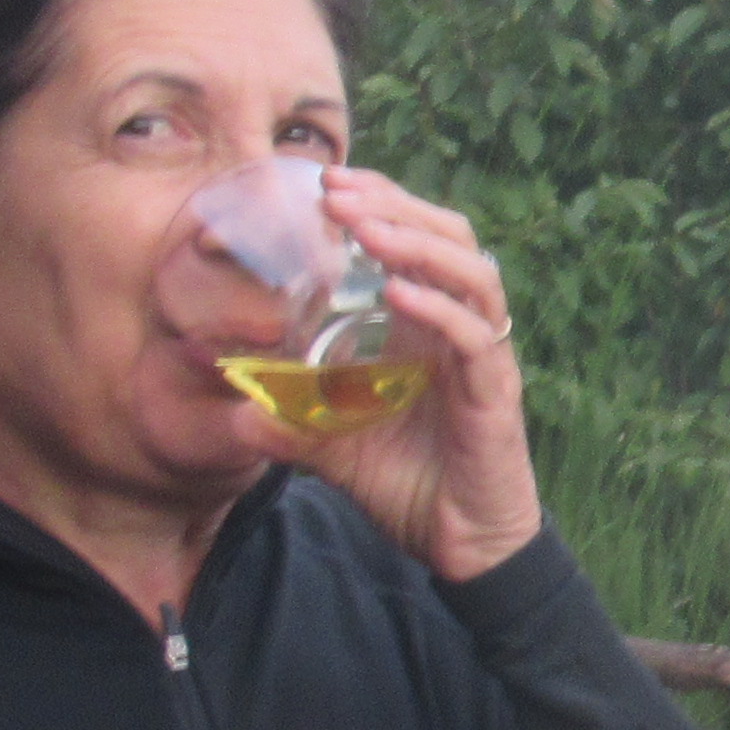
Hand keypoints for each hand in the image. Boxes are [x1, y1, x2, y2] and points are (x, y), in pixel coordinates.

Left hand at [271, 170, 544, 581]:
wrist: (461, 547)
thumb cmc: (409, 487)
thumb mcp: (333, 447)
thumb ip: (292, 424)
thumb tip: (234, 415)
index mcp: (427, 328)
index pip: (418, 240)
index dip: (381, 202)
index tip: (326, 182)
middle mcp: (461, 331)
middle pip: (450, 237)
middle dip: (395, 205)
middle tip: (336, 190)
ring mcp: (482, 358)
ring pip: (472, 274)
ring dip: (417, 243)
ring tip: (366, 227)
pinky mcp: (494, 394)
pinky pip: (473, 338)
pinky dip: (438, 309)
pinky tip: (397, 294)